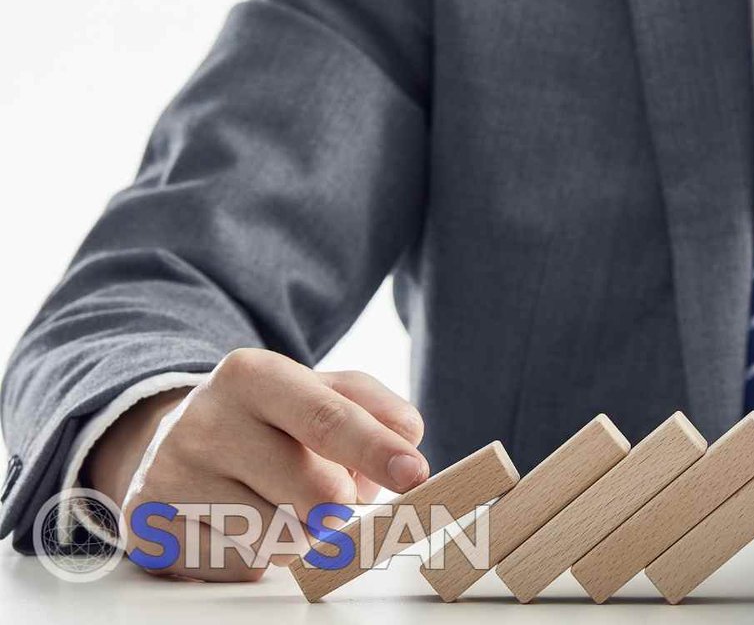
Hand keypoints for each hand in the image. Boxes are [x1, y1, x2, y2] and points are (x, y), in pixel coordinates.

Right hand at [86, 348, 427, 580]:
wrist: (173, 441)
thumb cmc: (270, 420)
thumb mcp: (322, 392)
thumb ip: (375, 408)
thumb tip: (406, 440)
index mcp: (252, 375)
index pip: (326, 419)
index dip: (375, 451)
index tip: (414, 474)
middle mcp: (204, 422)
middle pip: (312, 491)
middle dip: (339, 505)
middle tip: (330, 496)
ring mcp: (171, 478)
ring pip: (279, 539)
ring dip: (300, 534)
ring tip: (278, 503)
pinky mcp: (151, 530)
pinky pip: (241, 567)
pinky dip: (258, 554)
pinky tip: (238, 522)